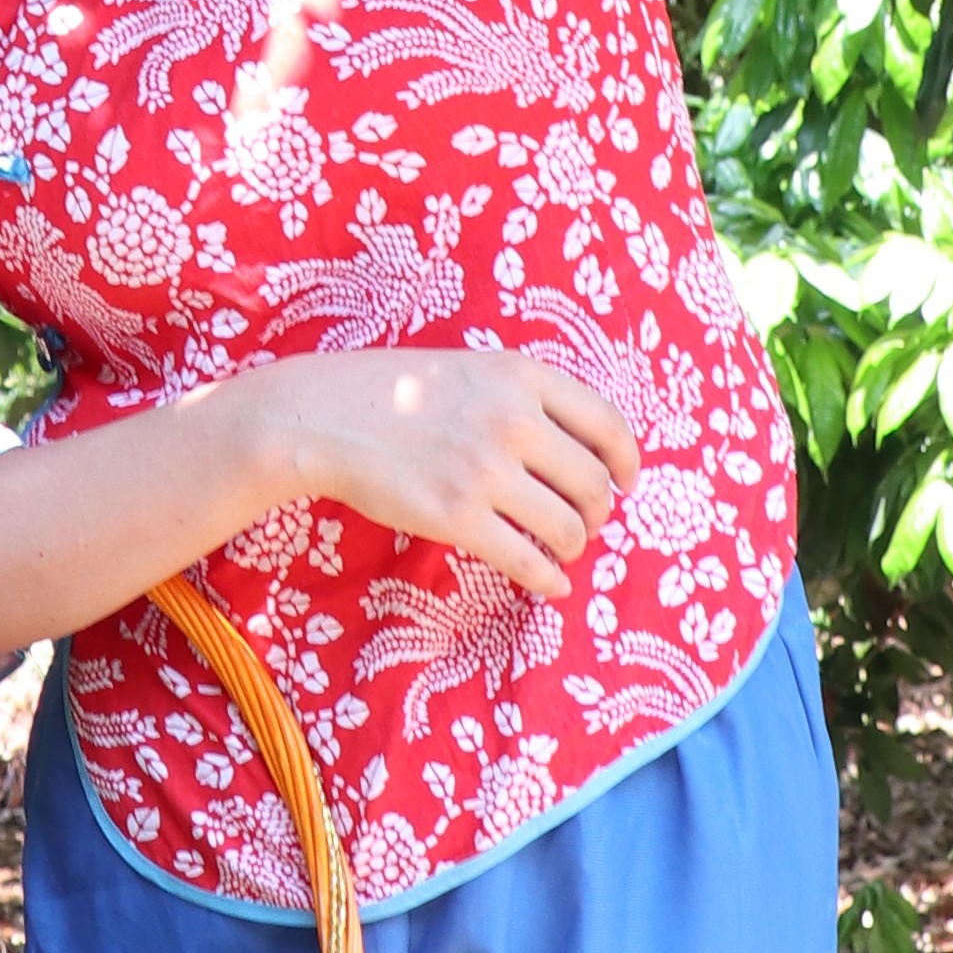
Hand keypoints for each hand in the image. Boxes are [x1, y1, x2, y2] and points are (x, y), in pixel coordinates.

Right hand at [267, 347, 641, 595]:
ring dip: (574, 546)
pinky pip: (527, 561)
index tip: (626, 482)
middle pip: (594, 483)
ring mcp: (485, 470)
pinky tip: (548, 584)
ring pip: (568, 527)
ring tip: (562, 548)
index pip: (608, 423)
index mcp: (521, 375)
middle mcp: (512, 420)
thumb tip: (582, 449)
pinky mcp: (457, 517)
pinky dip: (547, 579)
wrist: (325, 416)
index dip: (627, 461)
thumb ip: (524, 397)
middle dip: (599, 512)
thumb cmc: (395, 391)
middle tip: (588, 522)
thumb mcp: (471, 369)